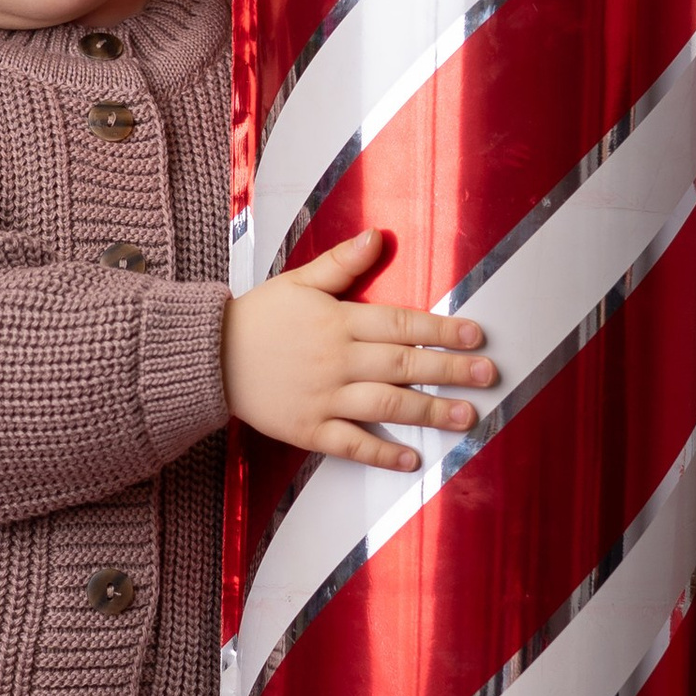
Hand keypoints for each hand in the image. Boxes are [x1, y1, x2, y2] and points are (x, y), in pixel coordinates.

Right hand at [222, 227, 498, 473]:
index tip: (476, 336)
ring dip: (429, 411)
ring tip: (467, 416)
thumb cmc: (257, 318)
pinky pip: (350, 444)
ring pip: (385, 405)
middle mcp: (336, 360)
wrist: (207, 357)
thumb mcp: (298, 281)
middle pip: (403, 364)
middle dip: (449, 370)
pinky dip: (382, 453)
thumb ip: (342, 263)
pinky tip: (412, 459)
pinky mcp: (308, 429)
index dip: (441, 330)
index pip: (400, 323)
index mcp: (338, 321)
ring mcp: (323, 398)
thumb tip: (379, 236)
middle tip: (488, 375)